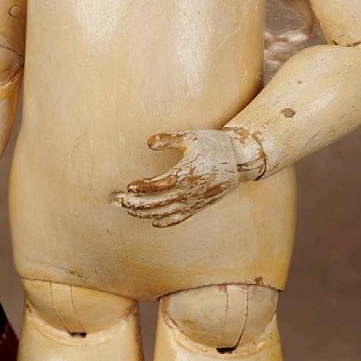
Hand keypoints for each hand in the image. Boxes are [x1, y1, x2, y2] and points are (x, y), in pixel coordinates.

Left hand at [112, 128, 261, 226]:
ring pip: (166, 212)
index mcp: (186, 174)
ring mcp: (195, 201)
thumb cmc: (214, 144)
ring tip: (130, 210)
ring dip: (147, 213)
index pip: (158, 185)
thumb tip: (149, 143)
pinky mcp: (200, 206)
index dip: (142, 187)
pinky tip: (154, 223)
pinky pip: (181, 218)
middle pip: (158, 202)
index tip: (129, 186)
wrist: (240, 160)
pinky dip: (166, 222)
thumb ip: (169, 139)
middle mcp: (190, 191)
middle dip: (137, 203)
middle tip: (120, 202)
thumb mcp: (192, 137)